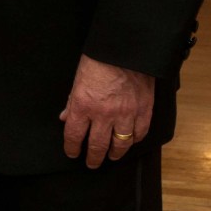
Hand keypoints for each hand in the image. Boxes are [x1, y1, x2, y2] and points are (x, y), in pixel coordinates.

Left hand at [60, 53, 153, 168]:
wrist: (127, 46)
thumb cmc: (100, 58)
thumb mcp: (78, 78)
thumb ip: (72, 101)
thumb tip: (66, 117)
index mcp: (83, 104)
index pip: (74, 135)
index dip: (72, 148)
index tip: (72, 153)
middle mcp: (103, 113)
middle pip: (97, 146)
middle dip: (93, 158)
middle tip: (92, 163)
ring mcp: (126, 113)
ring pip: (120, 144)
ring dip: (114, 154)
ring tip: (111, 157)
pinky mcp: (144, 109)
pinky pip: (139, 133)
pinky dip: (134, 140)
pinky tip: (130, 141)